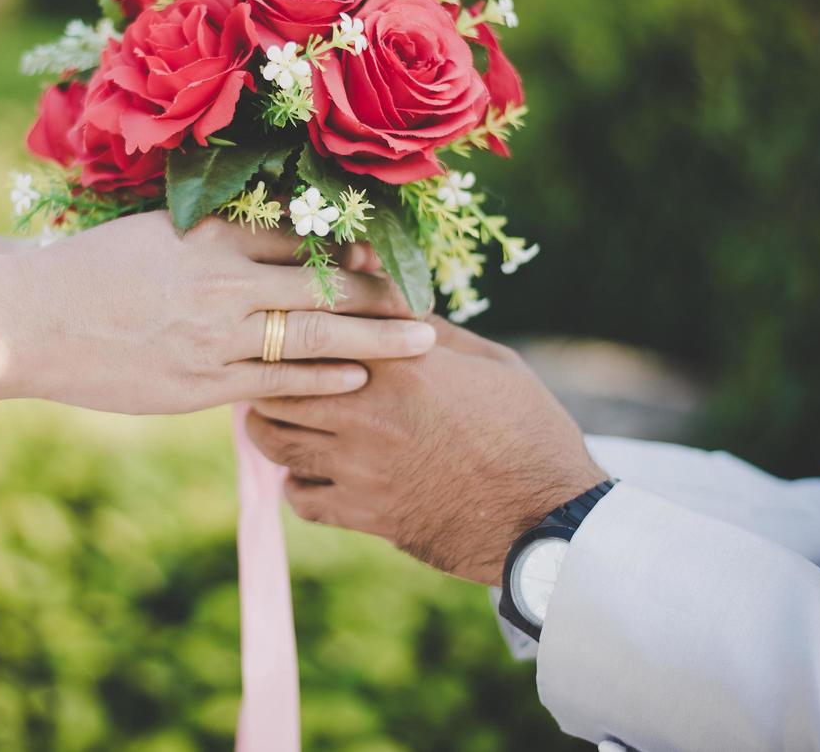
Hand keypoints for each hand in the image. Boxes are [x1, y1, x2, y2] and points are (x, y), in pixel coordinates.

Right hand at [4, 212, 435, 414]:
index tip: (391, 252)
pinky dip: (322, 379)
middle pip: (324, 282)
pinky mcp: (199, 384)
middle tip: (429, 301)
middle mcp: (220, 281)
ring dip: (373, 339)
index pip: (302, 237)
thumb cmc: (89, 272)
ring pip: (312, 334)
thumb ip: (213, 235)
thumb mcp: (154, 233)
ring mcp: (213, 335)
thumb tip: (272, 234)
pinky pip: (277, 382)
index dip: (353, 245)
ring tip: (421, 344)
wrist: (28, 321)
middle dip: (383, 292)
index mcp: (208, 235)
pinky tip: (358, 379)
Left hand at [245, 318, 606, 583]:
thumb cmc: (529, 430)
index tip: (302, 320)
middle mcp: (367, 408)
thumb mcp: (492, 362)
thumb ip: (433, 331)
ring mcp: (357, 464)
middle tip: (277, 370)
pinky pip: (298, 496)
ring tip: (287, 418)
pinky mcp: (361, 513)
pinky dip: (298, 483)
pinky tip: (315, 474)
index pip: (320, 323)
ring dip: (274, 424)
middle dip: (272, 371)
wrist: (548, 517)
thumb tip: (394, 302)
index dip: (303, 319)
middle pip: (277, 378)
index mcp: (402, 361)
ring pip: (272, 437)